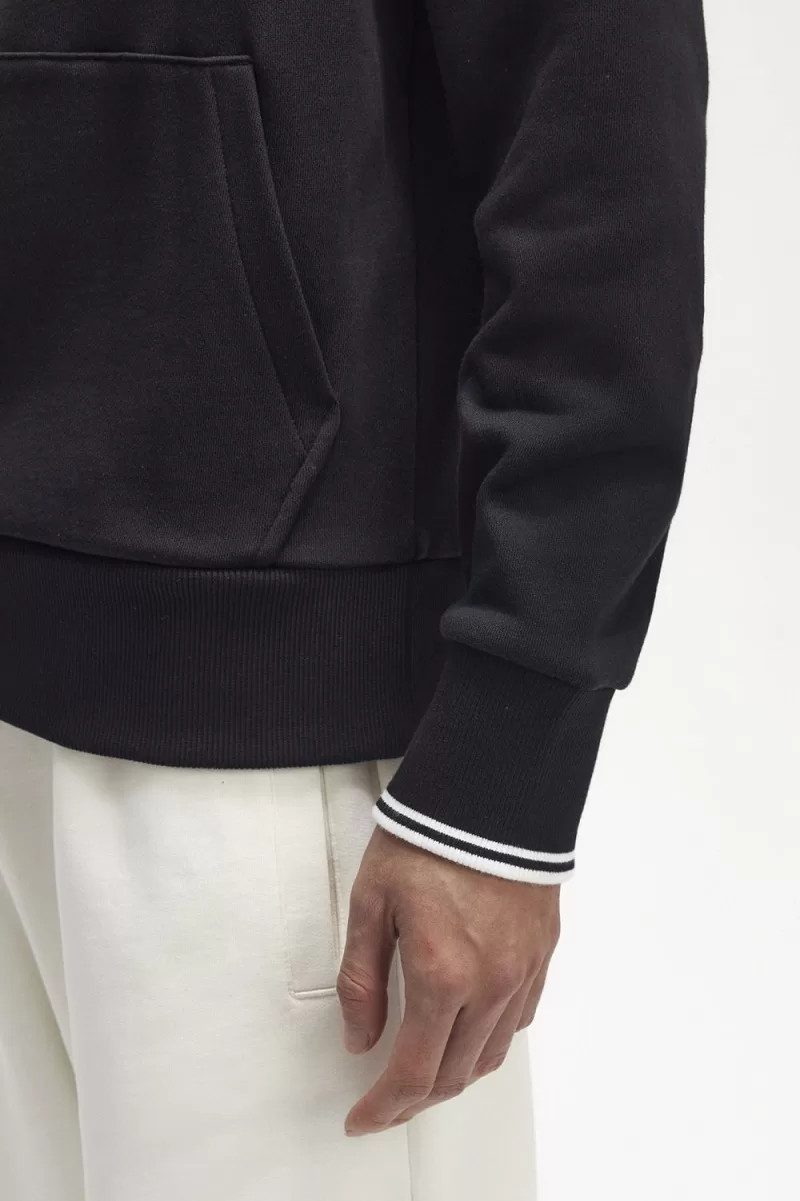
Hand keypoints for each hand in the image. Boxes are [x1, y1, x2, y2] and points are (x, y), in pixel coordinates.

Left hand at [337, 826, 559, 1135]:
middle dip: (415, 1100)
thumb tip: (360, 1036)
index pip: (413, 1071)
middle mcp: (490, 983)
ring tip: (424, 1073)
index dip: (384, 1107)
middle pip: (454, 1074)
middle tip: (386, 1101)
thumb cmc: (429, 837)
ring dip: (454, 1076)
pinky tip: (469, 1030)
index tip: (363, 1118)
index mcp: (442, 973)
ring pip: (491, 1055)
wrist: (490, 792)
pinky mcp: (542, 954)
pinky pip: (519, 1019)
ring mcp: (522, 971)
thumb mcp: (372, 902)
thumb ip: (362, 979)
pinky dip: (489, 1040)